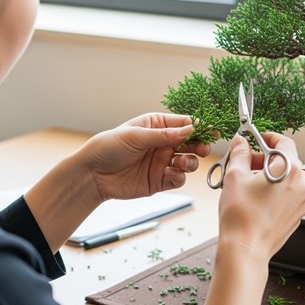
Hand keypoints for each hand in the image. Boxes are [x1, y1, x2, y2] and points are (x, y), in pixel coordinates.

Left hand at [81, 112, 210, 201]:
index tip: (212, 131)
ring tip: (182, 163)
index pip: (184, 124)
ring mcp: (162, 162)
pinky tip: (169, 173)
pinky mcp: (159, 180)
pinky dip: (178, 176)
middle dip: (200, 146)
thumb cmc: (109, 147)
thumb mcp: (136, 136)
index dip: (199, 127)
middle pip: (191, 143)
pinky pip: (178, 178)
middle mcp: (162, 143)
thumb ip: (165, 135)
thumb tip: (190, 130)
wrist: (93, 174)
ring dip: (190, 162)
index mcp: (157, 125)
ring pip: (188, 162)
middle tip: (203, 149)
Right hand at [200, 132, 304, 304]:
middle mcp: (302, 185)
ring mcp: (301, 202)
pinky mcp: (296, 216)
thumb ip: (239, 153)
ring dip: (268, 176)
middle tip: (243, 163)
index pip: (284, 142)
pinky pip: (286, 196)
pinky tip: (254, 200)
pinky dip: (273, 192)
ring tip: (245, 184)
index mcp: (290, 170)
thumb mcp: (234, 176)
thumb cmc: (240, 215)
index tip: (255, 140)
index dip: (268, 137)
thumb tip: (240, 142)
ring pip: (286, 179)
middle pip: (285, 161)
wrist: (245, 250)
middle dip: (263, 159)